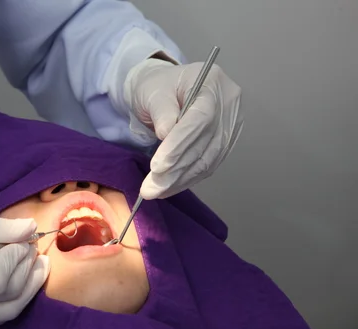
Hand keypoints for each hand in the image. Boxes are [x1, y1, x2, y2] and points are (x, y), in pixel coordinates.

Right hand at [0, 209, 49, 328]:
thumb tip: (29, 228)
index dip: (15, 259)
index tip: (24, 238)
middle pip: (4, 300)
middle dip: (26, 271)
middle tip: (34, 248)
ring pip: (3, 315)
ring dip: (25, 289)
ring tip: (35, 264)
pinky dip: (9, 301)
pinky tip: (14, 282)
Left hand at [124, 58, 243, 198]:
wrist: (163, 90)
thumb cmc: (157, 87)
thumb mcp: (153, 92)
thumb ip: (161, 112)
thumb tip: (166, 135)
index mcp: (213, 83)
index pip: (201, 118)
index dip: (180, 145)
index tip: (158, 167)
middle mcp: (228, 104)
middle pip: (206, 143)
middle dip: (176, 169)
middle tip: (150, 189)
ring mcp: (230, 124)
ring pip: (208, 160)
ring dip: (180, 180)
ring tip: (155, 191)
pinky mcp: (225, 142)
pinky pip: (208, 165)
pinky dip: (187, 179)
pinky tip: (169, 187)